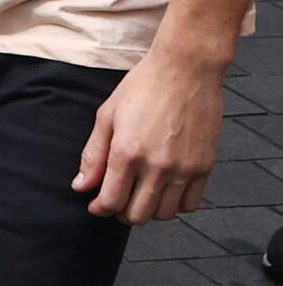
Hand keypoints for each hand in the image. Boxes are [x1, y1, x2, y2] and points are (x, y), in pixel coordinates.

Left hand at [75, 45, 227, 219]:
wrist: (185, 70)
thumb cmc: (143, 87)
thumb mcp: (107, 116)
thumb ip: (93, 155)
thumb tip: (81, 186)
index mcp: (127, 153)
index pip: (110, 201)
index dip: (99, 209)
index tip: (97, 205)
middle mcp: (157, 166)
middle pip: (137, 215)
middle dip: (121, 213)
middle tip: (117, 201)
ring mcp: (184, 169)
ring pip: (164, 214)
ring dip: (148, 210)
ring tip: (140, 195)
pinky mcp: (205, 166)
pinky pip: (191, 204)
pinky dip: (176, 205)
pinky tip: (166, 191)